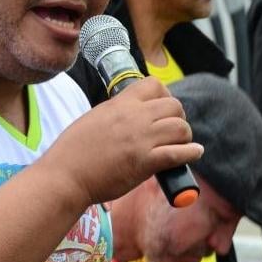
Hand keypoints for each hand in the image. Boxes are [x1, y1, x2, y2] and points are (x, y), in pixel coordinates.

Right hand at [39, 77, 202, 205]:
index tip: (163, 109)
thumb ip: (115, 113)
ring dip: (185, 136)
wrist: (66, 176)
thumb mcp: (94, 118)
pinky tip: (195, 153)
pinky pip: (178, 153)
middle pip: (174, 106)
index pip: (154, 85)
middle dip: (178, 117)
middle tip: (173, 130)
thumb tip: (128, 113)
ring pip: (180, 127)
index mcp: (120, 104)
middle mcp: (134, 118)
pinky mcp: (145, 162)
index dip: (164, 95)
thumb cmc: (73, 151)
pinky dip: (191, 153)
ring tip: (181, 143)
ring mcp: (141, 140)